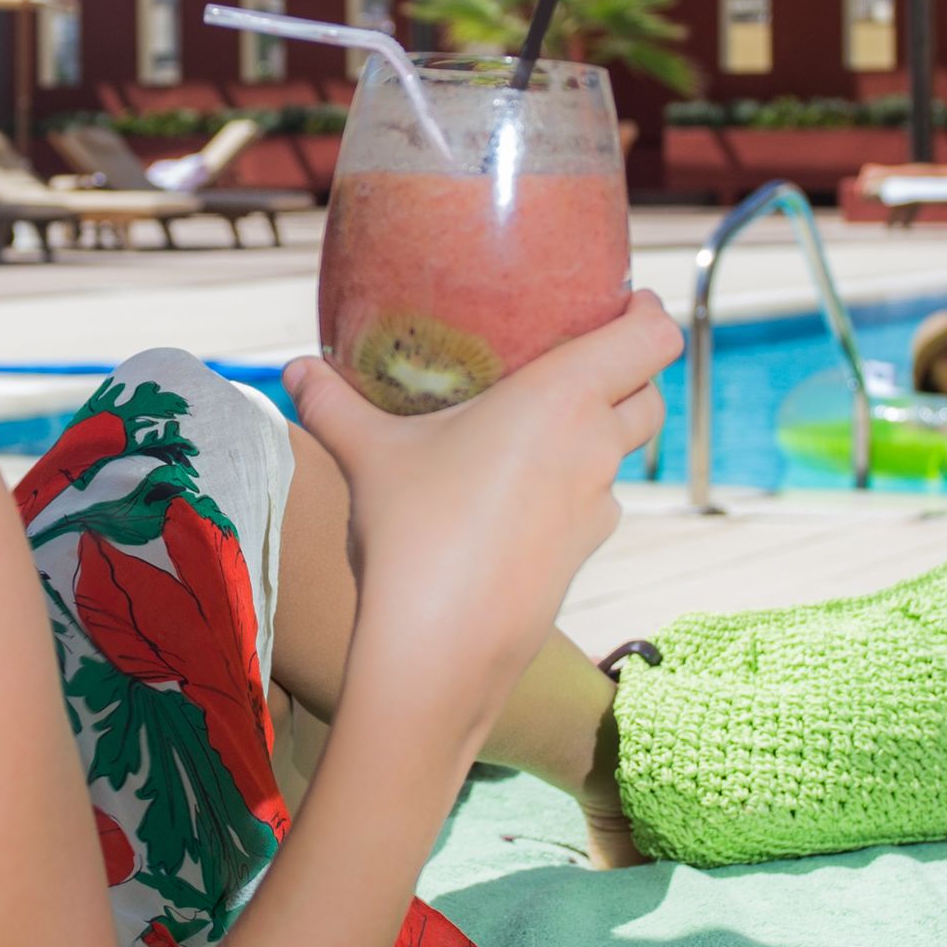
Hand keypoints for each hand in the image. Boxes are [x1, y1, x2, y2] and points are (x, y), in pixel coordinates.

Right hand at [285, 296, 677, 756]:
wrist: (439, 647)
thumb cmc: (412, 533)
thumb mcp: (366, 454)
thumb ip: (332, 404)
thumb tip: (293, 369)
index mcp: (563, 397)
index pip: (654, 338)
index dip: (652, 312)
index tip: (625, 299)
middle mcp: (595, 447)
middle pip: (651, 395)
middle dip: (632, 374)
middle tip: (582, 357)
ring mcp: (596, 507)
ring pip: (622, 454)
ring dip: (601, 434)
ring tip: (546, 425)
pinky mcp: (583, 555)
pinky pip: (592, 504)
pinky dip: (572, 488)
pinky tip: (522, 495)